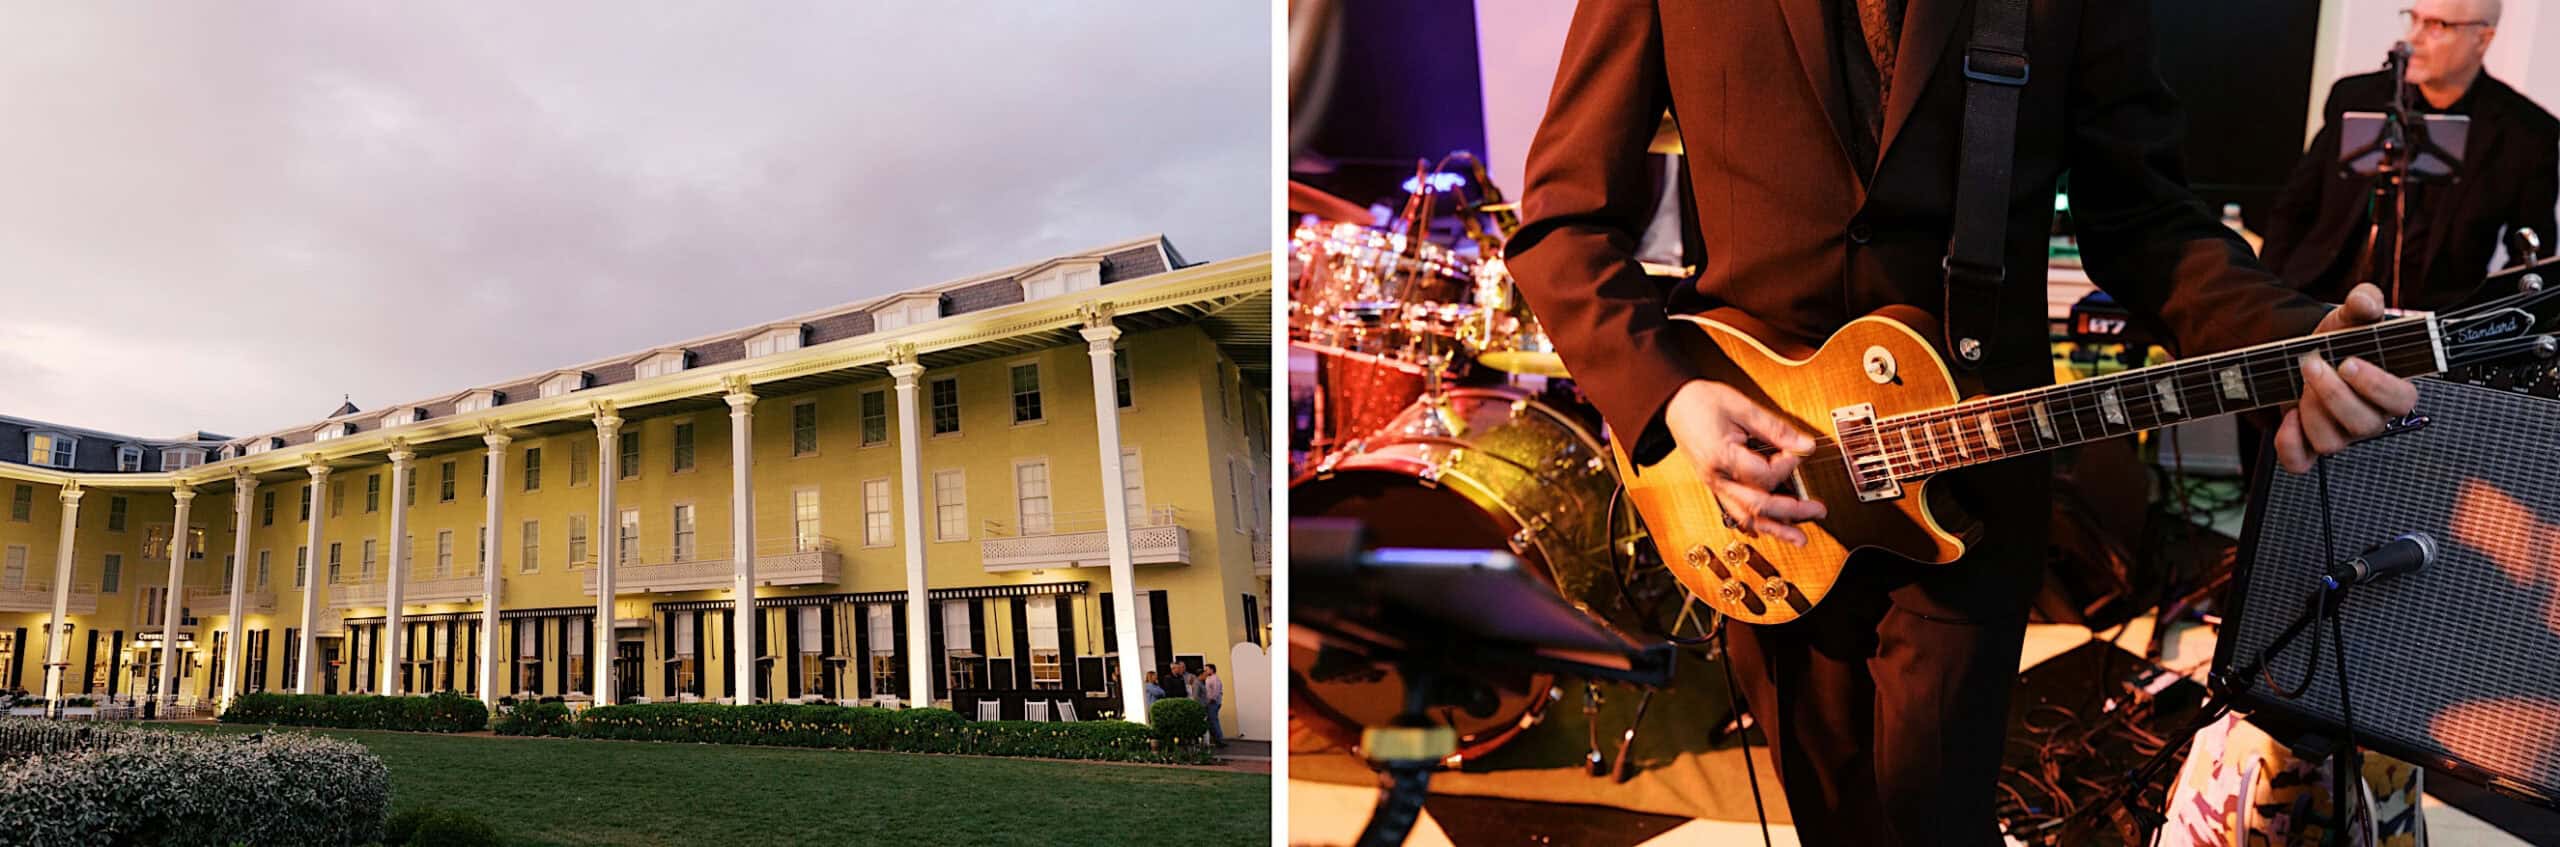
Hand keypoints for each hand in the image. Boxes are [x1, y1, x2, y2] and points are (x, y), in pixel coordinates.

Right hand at [1662, 380, 1826, 544]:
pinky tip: (1771, 529)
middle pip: (1758, 505)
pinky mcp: (1716, 486)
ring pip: (1746, 517)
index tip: (1799, 450)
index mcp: (1721, 457)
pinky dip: (1756, 523)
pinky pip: (1736, 512)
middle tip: (1818, 510)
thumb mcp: (1742, 408)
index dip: (1788, 466)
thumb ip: (1775, 429)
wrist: (1674, 404)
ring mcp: (1714, 485)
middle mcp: (1716, 478)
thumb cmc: (1703, 402)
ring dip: (1775, 529)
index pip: (1764, 475)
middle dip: (1791, 511)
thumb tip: (1805, 445)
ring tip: (1799, 538)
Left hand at [2274, 283, 2420, 472]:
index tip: (2349, 362)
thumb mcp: (2352, 315)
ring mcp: (2340, 434)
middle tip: (2311, 364)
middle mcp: (2369, 417)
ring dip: (2311, 411)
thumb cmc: (2340, 338)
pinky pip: (2301, 462)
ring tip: (2299, 382)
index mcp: (2389, 389)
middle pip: (2363, 424)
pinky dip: (2290, 445)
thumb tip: (2366, 300)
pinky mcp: (2309, 444)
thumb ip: (2365, 302)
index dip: (2377, 385)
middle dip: (2333, 393)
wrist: (2305, 353)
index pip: (2401, 400)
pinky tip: (2287, 416)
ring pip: (2331, 442)